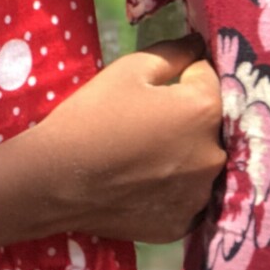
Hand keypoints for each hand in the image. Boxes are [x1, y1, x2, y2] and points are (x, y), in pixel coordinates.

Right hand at [16, 39, 224, 244]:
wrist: (54, 180)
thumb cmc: (92, 116)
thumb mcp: (129, 69)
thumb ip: (173, 52)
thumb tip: (198, 45)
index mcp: (204, 110)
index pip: (208, 77)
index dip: (182, 74)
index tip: (154, 86)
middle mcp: (214, 155)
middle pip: (210, 124)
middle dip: (187, 117)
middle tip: (146, 121)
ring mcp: (199, 195)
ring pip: (200, 163)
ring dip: (183, 155)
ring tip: (142, 155)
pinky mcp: (182, 224)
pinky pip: (185, 197)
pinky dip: (171, 189)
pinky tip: (141, 183)